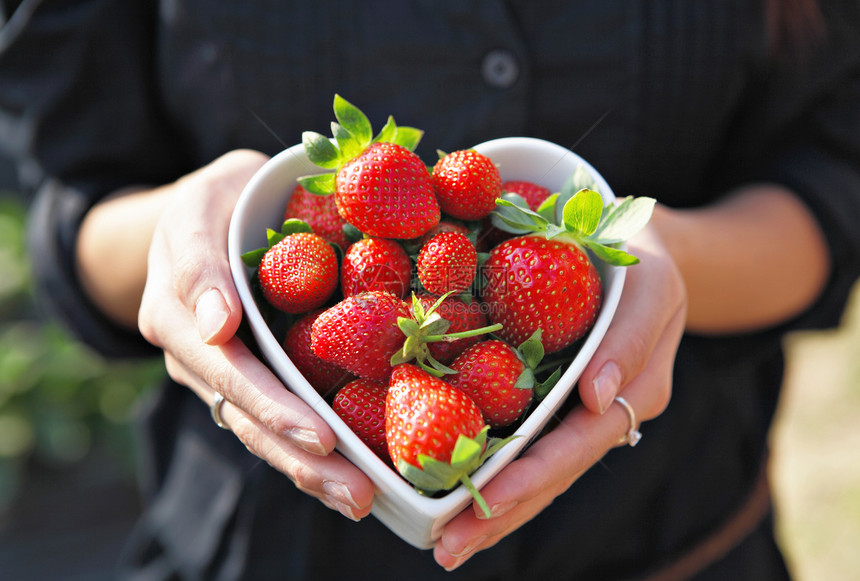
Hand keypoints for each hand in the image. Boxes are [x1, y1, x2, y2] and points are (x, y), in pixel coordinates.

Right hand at [137, 150, 374, 520]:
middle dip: (301, 456)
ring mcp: (218, 372)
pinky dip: (308, 453)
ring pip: (259, 431)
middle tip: (356, 491)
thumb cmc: (218, 200)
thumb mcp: (204, 201)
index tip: (319, 435)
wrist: (208, 215)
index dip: (272, 404)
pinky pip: (273, 420)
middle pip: (246, 416)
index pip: (228, 367)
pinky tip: (349, 479)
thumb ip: (199, 260)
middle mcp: (194, 353)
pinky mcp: (246, 378)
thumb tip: (216, 327)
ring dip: (310, 471)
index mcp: (178, 310)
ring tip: (360, 501)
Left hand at [433, 221, 686, 569]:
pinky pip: (524, 440)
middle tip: (447, 549)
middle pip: (551, 475)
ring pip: (536, 469)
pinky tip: (456, 489)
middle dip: (500, 514)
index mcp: (633, 394)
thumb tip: (598, 398)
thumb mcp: (650, 286)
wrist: (637, 249)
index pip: (576, 446)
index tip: (485, 503)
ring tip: (444, 542)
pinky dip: (493, 469)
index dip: (531, 477)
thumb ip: (631, 340)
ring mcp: (577, 412)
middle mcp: (603, 415)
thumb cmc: (645, 262)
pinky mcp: (554, 399)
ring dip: (492, 508)